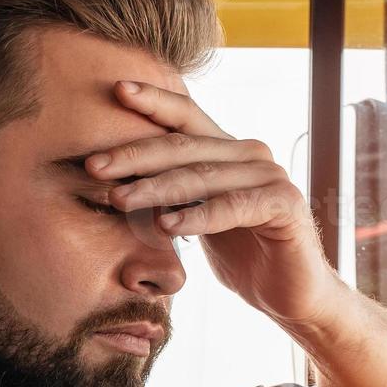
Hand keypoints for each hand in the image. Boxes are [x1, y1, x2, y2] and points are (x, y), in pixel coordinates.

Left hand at [86, 80, 340, 328]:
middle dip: (136, 155)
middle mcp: (251, 156)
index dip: (154, 102)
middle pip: (185, 146)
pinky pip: (233, 207)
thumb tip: (116, 180)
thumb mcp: (197, 220)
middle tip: (95, 166)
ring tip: (119, 199)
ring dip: (156, 188)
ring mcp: (271, 177)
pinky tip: (167, 224)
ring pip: (203, 176)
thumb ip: (171, 195)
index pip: (187, 118)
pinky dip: (198, 215)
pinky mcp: (285, 205)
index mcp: (229, 151)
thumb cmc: (243, 257)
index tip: (117, 91)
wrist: (291, 296)